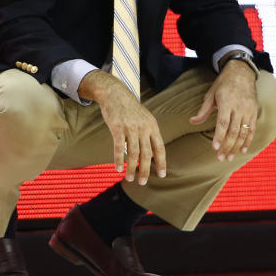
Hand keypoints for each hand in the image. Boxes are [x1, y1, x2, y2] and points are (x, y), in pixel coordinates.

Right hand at [79, 70, 166, 184]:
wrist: (115, 93)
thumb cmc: (130, 108)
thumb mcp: (144, 118)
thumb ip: (149, 134)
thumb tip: (151, 154)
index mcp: (152, 126)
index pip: (159, 148)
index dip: (161, 162)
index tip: (161, 175)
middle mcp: (143, 127)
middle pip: (147, 154)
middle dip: (145, 170)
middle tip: (143, 182)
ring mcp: (130, 127)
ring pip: (133, 153)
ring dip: (131, 168)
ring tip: (130, 178)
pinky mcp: (117, 127)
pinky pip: (119, 148)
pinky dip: (119, 160)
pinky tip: (118, 168)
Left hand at [190, 61, 257, 161]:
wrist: (242, 72)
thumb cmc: (223, 84)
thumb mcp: (211, 94)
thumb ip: (203, 110)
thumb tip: (192, 121)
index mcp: (227, 102)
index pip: (223, 123)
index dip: (219, 136)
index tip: (215, 148)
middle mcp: (239, 107)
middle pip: (233, 131)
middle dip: (227, 146)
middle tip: (220, 158)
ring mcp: (248, 110)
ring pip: (243, 132)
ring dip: (236, 147)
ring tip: (229, 157)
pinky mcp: (254, 112)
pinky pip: (252, 129)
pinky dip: (248, 141)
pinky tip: (242, 150)